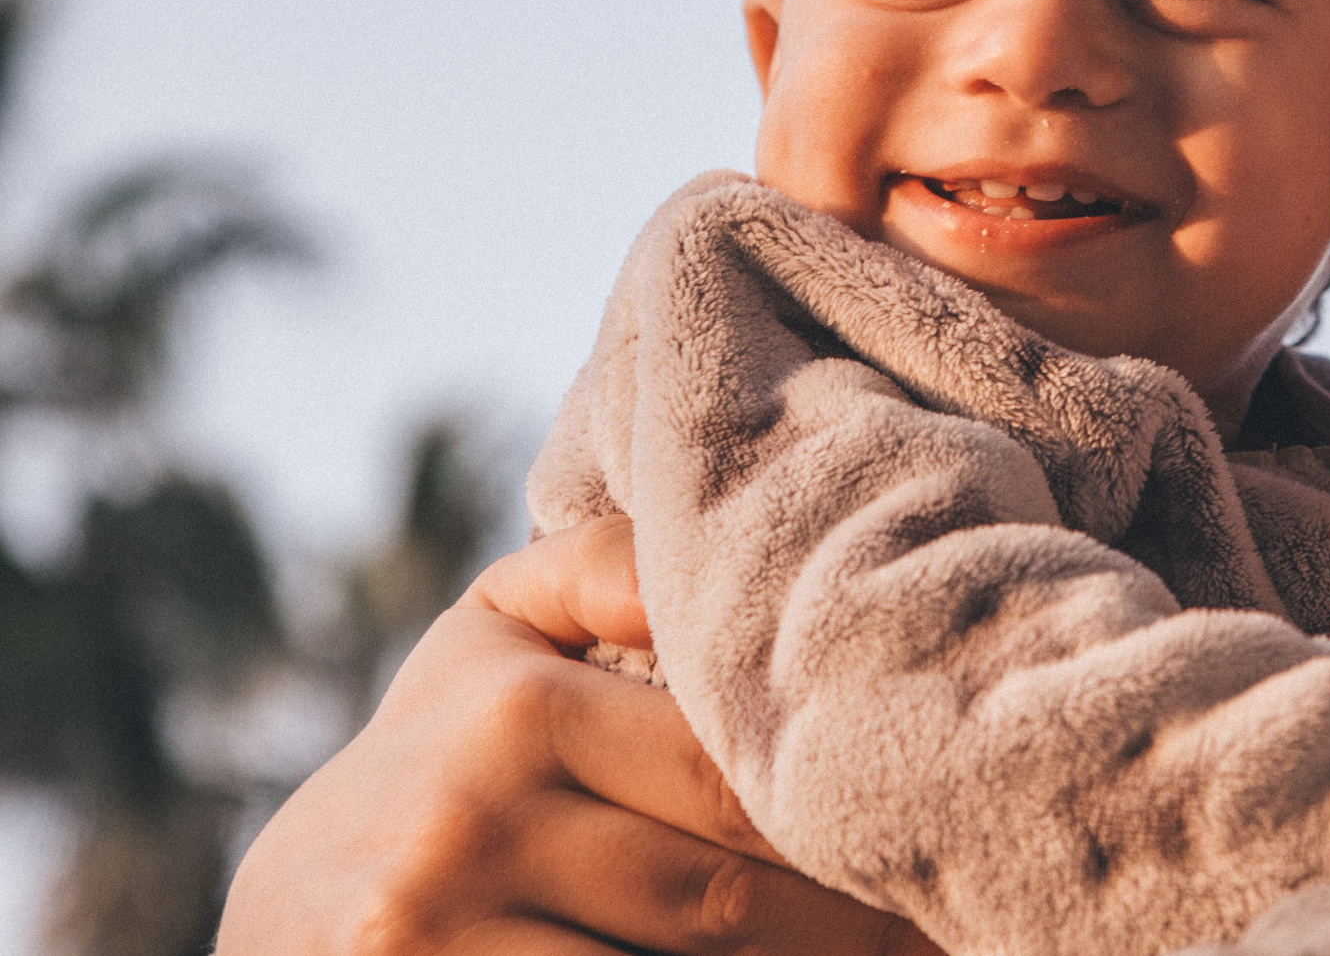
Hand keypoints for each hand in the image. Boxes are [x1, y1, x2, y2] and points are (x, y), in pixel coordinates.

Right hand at [218, 517, 940, 954]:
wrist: (281, 925)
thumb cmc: (440, 764)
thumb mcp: (494, 641)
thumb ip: (608, 574)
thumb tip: (723, 526)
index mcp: (513, 708)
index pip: (732, 776)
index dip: (847, 823)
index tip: (937, 840)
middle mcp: (461, 826)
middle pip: (718, 901)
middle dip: (844, 924)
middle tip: (938, 919)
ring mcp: (431, 938)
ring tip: (892, 953)